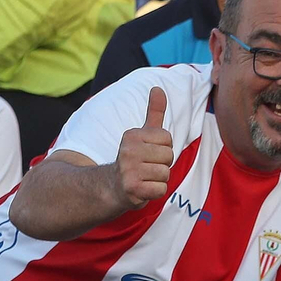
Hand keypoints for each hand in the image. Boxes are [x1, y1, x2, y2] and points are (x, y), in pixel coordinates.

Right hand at [113, 86, 173, 211]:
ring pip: (165, 173)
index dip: (163, 148)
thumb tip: (158, 88)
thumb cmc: (134, 159)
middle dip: (162, 164)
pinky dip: (155, 191)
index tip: (149, 154)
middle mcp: (128, 150)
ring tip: (145, 177)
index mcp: (132, 135)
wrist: (112, 187)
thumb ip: (153, 112)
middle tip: (147, 167)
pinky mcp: (132, 188)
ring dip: (159, 179)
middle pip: (168, 156)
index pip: (167, 139)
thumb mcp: (142, 134)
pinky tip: (143, 188)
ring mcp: (129, 170)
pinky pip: (161, 189)